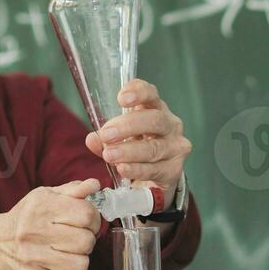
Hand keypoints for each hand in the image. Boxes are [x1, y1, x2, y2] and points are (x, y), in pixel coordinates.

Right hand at [0, 178, 101, 269]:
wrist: (0, 242)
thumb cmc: (30, 216)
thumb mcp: (48, 196)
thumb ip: (73, 190)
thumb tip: (94, 185)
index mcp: (41, 206)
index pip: (86, 215)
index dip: (94, 219)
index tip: (88, 221)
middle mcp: (33, 231)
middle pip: (85, 242)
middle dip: (88, 240)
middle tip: (78, 237)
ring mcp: (32, 256)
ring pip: (80, 265)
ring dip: (81, 260)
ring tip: (71, 252)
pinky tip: (63, 266)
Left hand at [84, 79, 190, 207]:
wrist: (156, 176)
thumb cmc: (137, 148)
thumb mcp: (120, 139)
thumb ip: (106, 138)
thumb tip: (92, 138)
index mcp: (156, 109)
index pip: (151, 93)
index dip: (138, 92)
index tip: (121, 99)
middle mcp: (171, 125)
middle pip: (154, 120)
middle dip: (128, 126)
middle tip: (106, 134)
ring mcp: (176, 147)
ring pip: (154, 147)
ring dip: (129, 151)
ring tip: (109, 155)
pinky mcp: (175, 169)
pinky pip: (155, 169)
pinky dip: (137, 169)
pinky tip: (123, 169)